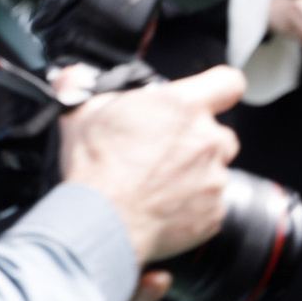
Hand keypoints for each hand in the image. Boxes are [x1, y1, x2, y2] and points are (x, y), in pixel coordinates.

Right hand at [58, 65, 240, 267]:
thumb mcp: (81, 114)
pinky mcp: (214, 212)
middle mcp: (207, 139)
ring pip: (215, 171)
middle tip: (163, 154)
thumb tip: (72, 78)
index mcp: (183, 106)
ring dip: (195, 176)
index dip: (220, 89)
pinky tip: (162, 207)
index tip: (211, 97)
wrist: (102, 222)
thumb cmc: (95, 170)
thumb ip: (84, 89)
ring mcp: (214, 178)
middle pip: (218, 133)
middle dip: (197, 142)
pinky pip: (211, 206)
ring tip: (158, 185)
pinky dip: (193, 208)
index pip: (229, 82)